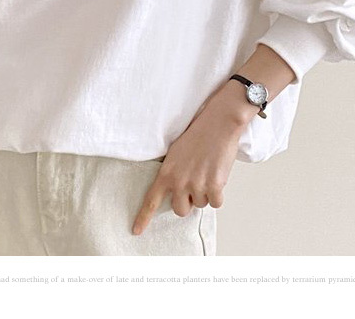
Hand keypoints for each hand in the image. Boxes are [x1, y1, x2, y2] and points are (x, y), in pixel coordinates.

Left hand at [133, 78, 250, 229]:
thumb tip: (176, 192)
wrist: (218, 123)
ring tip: (207, 170)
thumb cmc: (198, 135)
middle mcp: (179, 182)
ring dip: (205, 193)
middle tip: (194, 182)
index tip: (136, 231)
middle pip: (180, 210)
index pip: (151, 200)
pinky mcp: (214, 186)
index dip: (143, 217)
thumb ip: (172, 173)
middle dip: (188, 201)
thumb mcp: (175, 152)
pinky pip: (216, 203)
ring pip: (200, 205)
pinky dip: (218, 193)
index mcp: (166, 173)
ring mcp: (196, 185)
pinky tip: (218, 175)